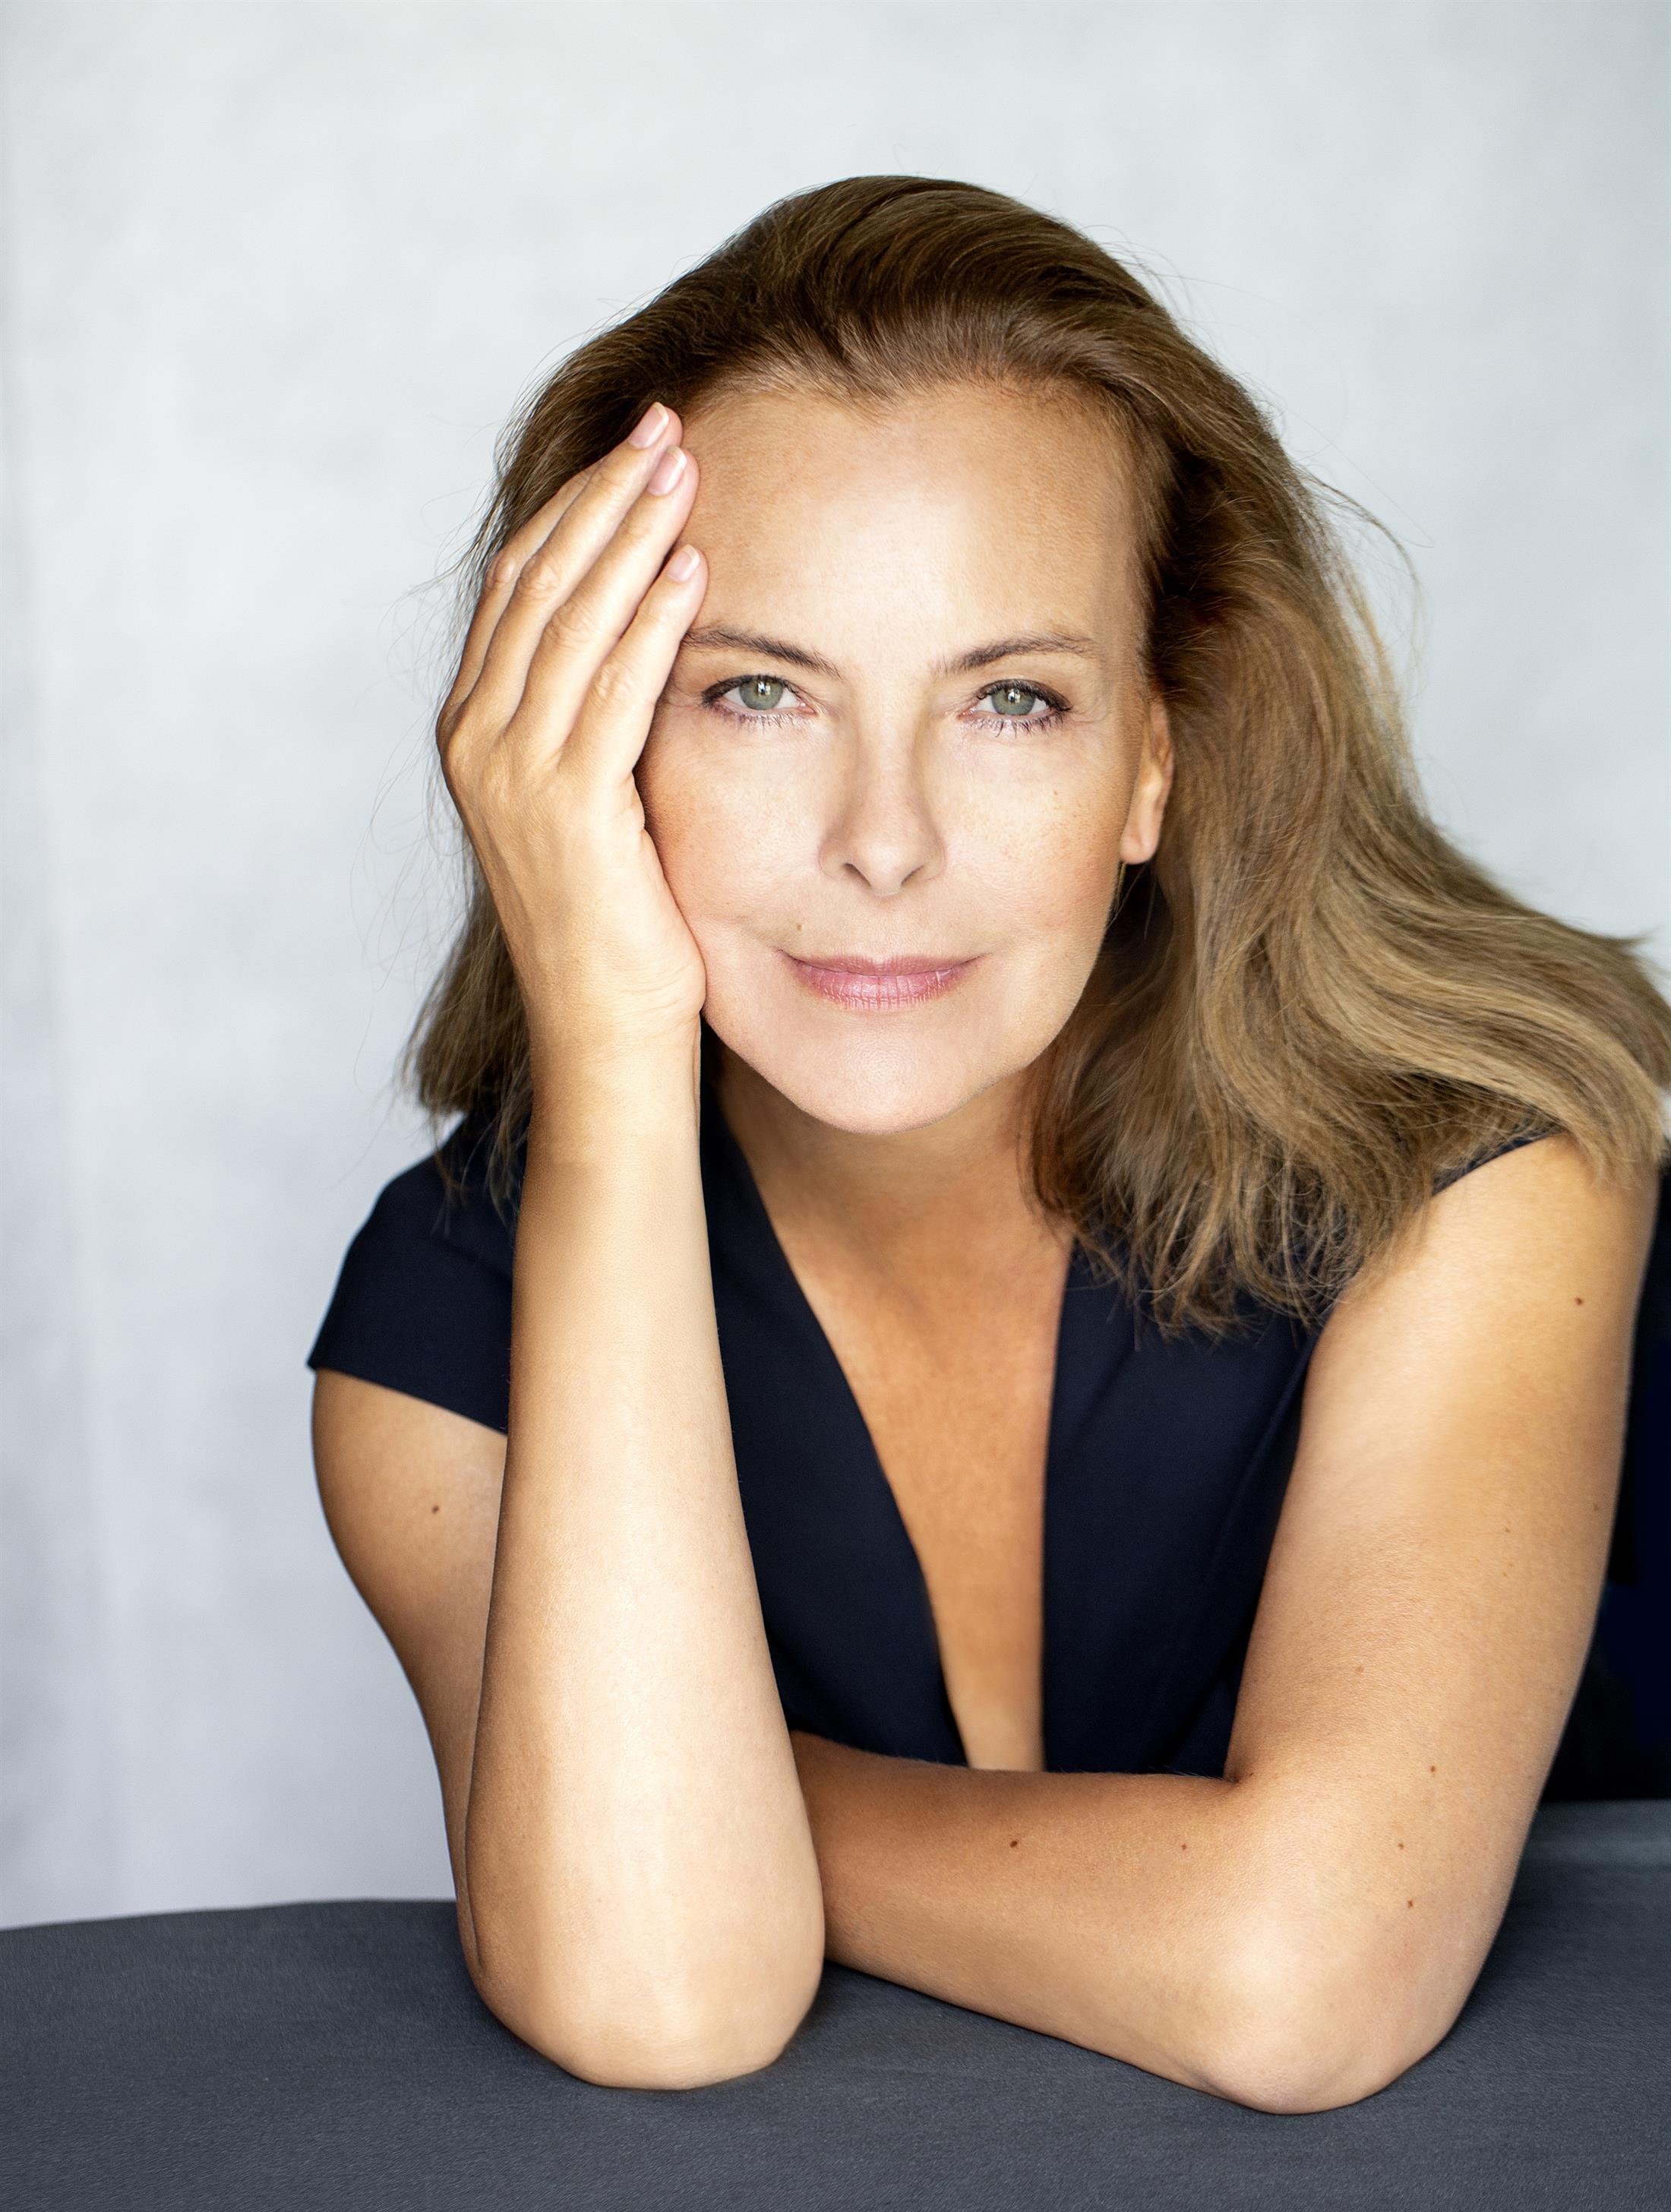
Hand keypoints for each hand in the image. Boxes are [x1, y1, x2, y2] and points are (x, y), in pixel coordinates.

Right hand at [436, 402, 709, 1092]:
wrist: (606, 1032)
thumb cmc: (618, 920)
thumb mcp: (598, 798)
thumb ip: (597, 716)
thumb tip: (651, 631)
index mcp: (475, 727)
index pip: (522, 585)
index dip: (575, 506)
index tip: (636, 445)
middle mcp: (477, 739)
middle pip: (539, 582)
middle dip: (604, 495)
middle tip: (666, 422)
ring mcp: (512, 774)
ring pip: (571, 622)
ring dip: (629, 534)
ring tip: (684, 465)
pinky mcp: (567, 810)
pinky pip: (612, 691)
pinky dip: (650, 621)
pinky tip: (692, 565)